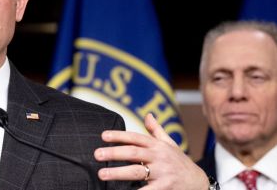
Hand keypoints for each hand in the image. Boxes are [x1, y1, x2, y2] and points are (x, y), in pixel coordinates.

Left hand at [94, 113, 208, 189]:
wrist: (199, 183)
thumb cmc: (180, 162)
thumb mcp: (170, 145)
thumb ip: (156, 131)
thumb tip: (148, 115)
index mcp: (157, 146)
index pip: (136, 138)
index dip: (119, 135)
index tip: (103, 136)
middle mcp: (159, 157)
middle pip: (133, 153)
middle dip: (114, 153)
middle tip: (97, 154)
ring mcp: (163, 173)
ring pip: (137, 171)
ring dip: (118, 173)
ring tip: (102, 174)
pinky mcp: (165, 187)